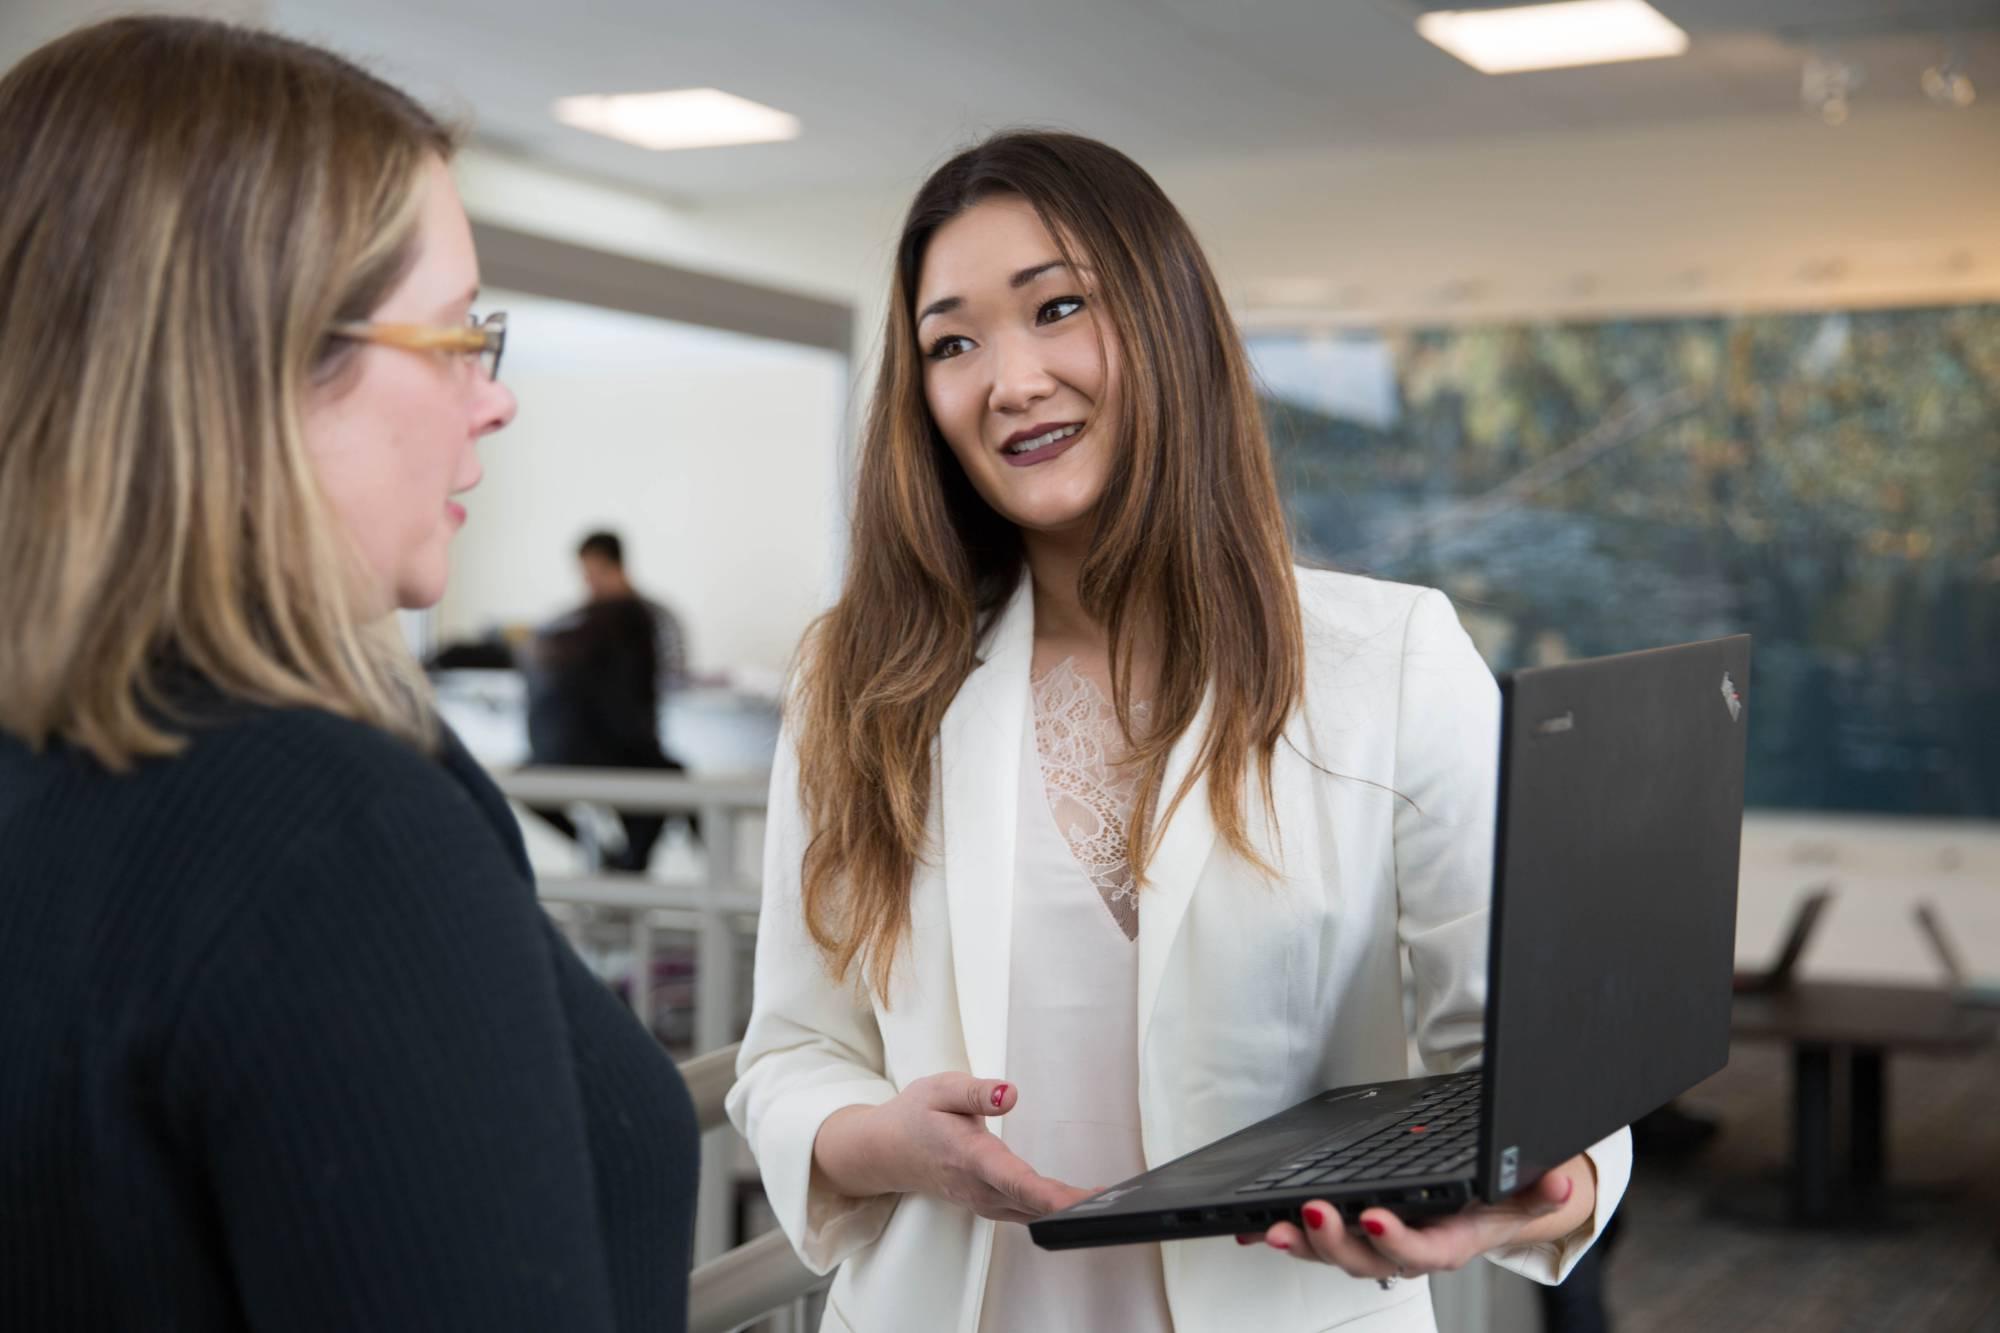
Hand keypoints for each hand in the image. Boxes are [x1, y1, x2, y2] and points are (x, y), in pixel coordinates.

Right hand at [813, 1074, 1093, 1223]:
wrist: (886, 1151)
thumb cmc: (916, 1116)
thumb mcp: (938, 1089)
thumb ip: (975, 1092)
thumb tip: (1009, 1095)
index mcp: (970, 1157)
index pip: (1015, 1180)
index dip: (1051, 1195)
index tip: (1083, 1202)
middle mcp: (980, 1188)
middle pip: (1034, 1204)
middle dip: (1076, 1205)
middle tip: (1120, 1200)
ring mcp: (985, 1202)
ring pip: (1034, 1213)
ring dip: (1071, 1211)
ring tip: (1113, 1201)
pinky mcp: (991, 1205)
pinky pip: (1028, 1213)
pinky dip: (1056, 1212)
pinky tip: (1082, 1204)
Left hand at [1241, 1155, 1594, 1279]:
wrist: (1492, 1202)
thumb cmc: (1502, 1195)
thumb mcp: (1526, 1189)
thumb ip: (1540, 1188)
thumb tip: (1562, 1181)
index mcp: (1450, 1243)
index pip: (1422, 1252)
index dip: (1397, 1240)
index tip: (1374, 1215)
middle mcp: (1408, 1249)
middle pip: (1366, 1259)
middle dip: (1333, 1242)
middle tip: (1306, 1213)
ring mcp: (1378, 1244)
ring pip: (1334, 1254)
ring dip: (1300, 1243)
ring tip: (1267, 1227)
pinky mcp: (1355, 1232)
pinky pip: (1317, 1240)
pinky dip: (1284, 1234)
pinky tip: (1251, 1227)